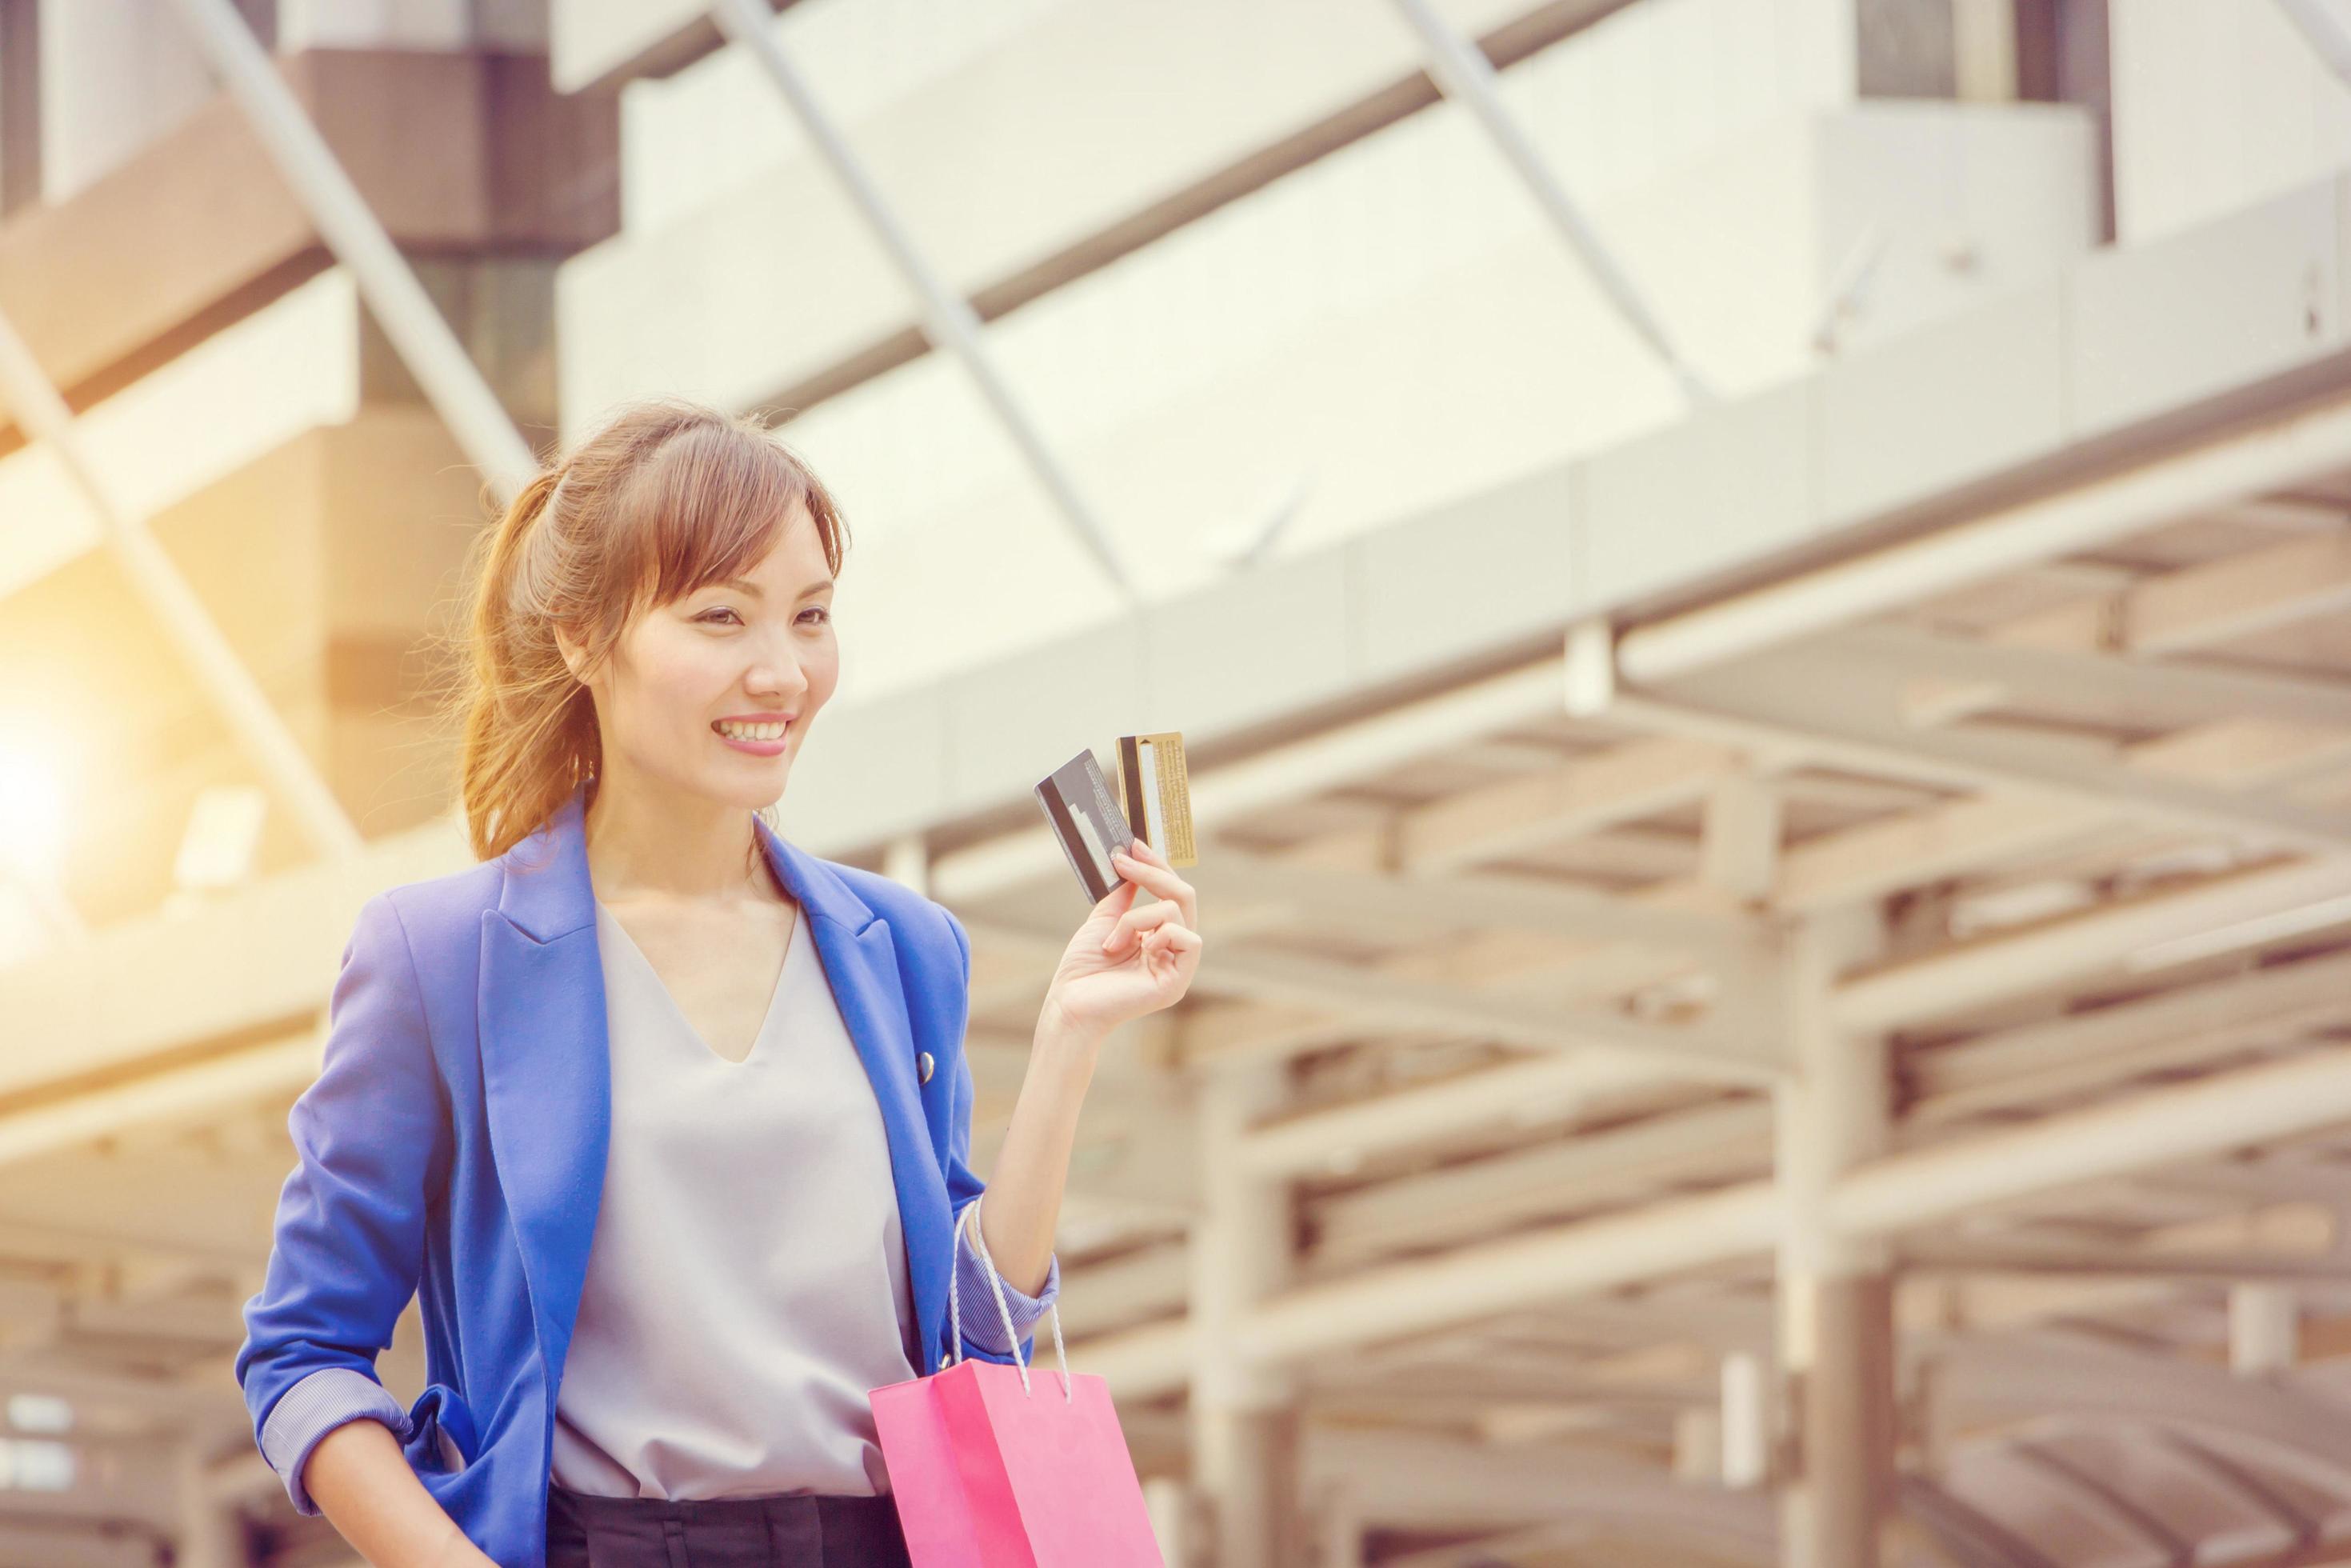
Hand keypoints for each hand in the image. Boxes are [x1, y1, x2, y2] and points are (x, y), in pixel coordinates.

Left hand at [1039, 838, 1202, 1042]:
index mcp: (1157, 937)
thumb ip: (1123, 896)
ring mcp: (1178, 967)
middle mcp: (1172, 950)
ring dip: (1137, 917)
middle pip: (1183, 896)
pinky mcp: (1177, 982)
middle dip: (1154, 873)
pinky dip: (1159, 934)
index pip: (1170, 894)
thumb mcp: (1103, 921)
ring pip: (1176, 912)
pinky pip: (1188, 939)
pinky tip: (1138, 949)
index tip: (1133, 844)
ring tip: (1111, 942)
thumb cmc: (1082, 969)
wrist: (1069, 1002)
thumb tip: (1133, 862)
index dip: (1156, 866)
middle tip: (1125, 859)